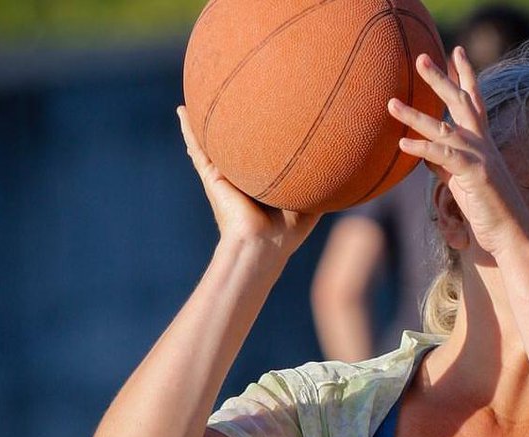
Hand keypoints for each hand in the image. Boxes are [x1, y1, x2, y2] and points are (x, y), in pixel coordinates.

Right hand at [177, 106, 319, 254]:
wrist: (264, 244)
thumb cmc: (287, 231)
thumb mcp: (309, 201)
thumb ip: (320, 184)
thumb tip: (346, 168)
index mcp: (262, 182)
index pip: (261, 155)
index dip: (263, 139)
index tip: (265, 118)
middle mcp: (241, 176)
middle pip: (234, 146)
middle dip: (231, 127)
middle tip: (228, 102)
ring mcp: (225, 175)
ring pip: (212, 143)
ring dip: (203, 123)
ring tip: (195, 102)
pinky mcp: (213, 176)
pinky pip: (198, 149)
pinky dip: (189, 130)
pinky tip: (182, 112)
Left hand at [386, 47, 528, 258]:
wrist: (511, 234)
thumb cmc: (488, 209)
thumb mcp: (462, 181)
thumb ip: (444, 164)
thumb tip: (425, 154)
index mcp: (482, 143)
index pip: (473, 101)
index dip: (465, 76)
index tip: (456, 52)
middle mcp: (483, 144)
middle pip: (460, 102)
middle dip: (441, 79)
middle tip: (421, 58)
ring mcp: (480, 157)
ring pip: (444, 129)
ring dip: (415, 116)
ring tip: (391, 104)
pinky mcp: (474, 174)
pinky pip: (443, 156)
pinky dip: (422, 149)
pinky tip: (402, 144)